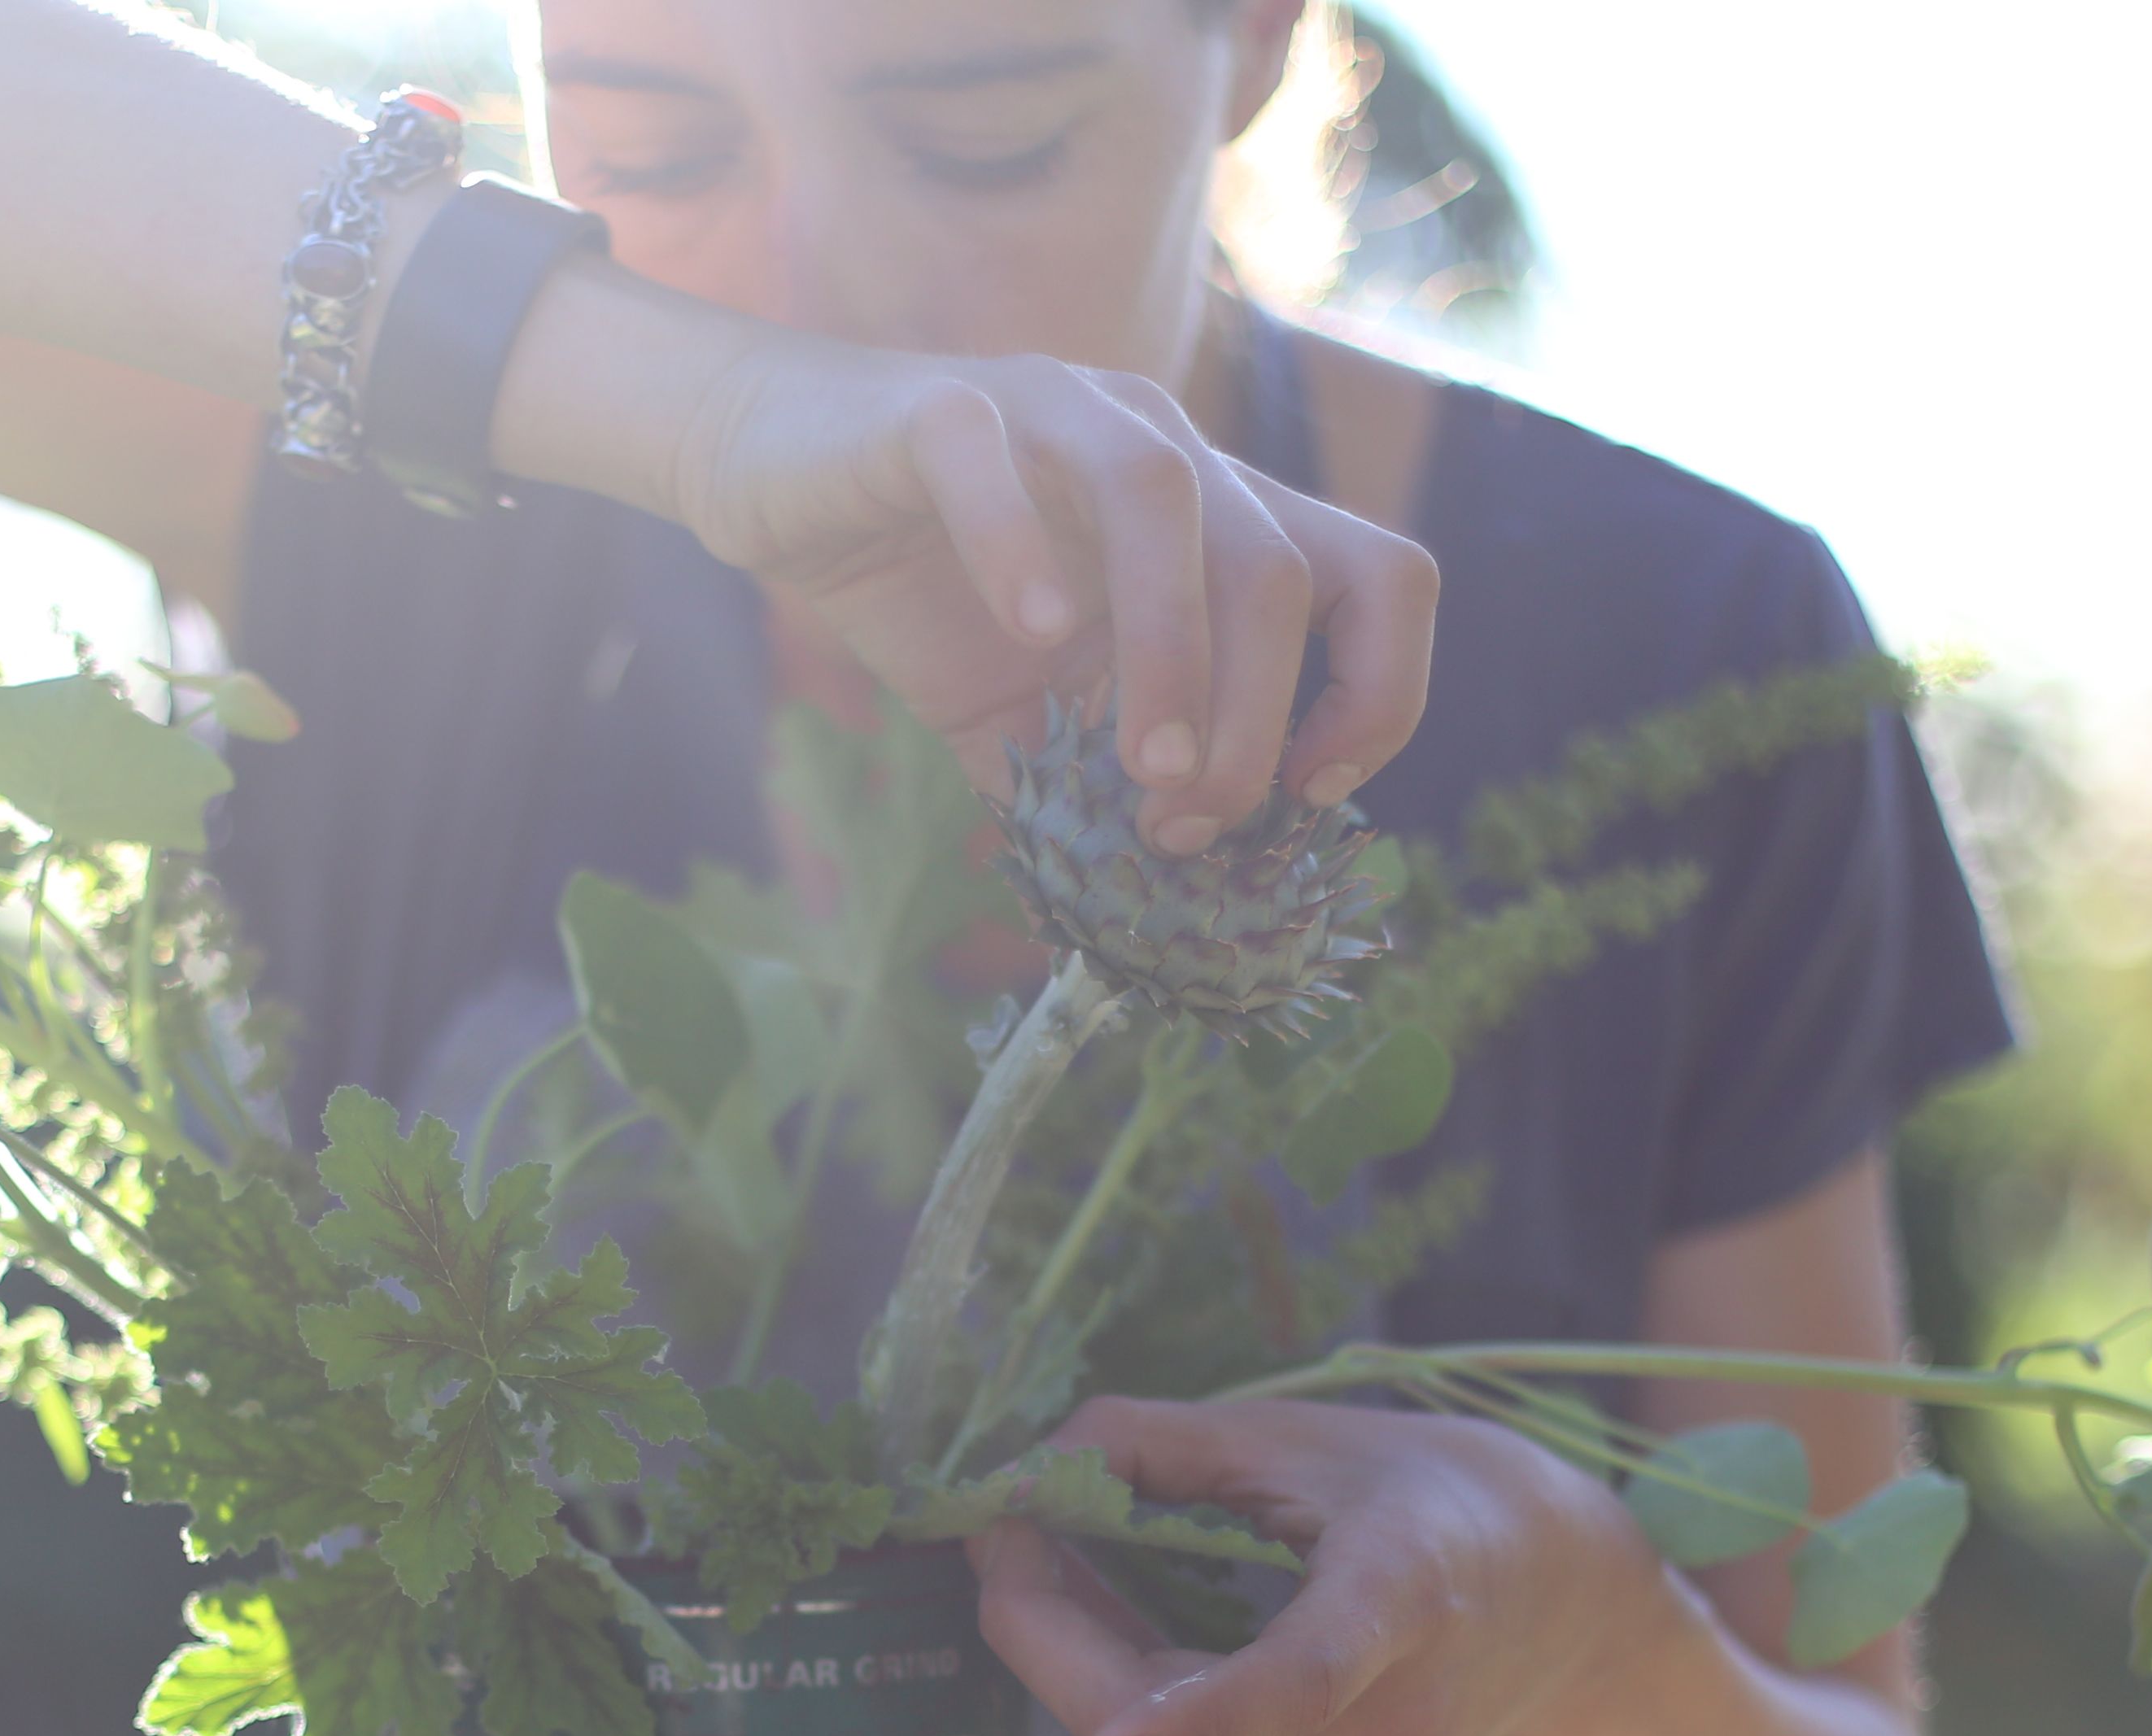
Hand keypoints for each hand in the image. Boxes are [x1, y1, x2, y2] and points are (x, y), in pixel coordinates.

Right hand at [650, 326, 1435, 851]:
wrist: (774, 471)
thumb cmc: (920, 582)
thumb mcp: (1023, 710)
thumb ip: (1089, 783)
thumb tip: (1144, 910)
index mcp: (1213, 518)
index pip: (1375, 580)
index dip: (1377, 694)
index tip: (1307, 797)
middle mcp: (1162, 449)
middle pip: (1278, 568)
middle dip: (1255, 720)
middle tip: (1185, 822)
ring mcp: (1057, 413)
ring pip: (1162, 501)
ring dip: (1171, 651)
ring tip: (1138, 768)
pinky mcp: (942, 409)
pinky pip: (995, 463)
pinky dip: (1021, 550)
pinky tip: (1031, 636)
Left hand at [969, 1397, 1674, 1735]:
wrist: (1556, 1595)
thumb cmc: (1411, 1492)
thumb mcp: (1290, 1434)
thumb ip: (1143, 1442)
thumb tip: (1015, 1481)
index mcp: (1403, 1601)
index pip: (1303, 1680)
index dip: (1200, 1718)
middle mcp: (1402, 1722)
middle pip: (1190, 1729)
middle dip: (1060, 1640)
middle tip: (1007, 1540)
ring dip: (1104, 1673)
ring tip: (1110, 1573)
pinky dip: (1164, 1717)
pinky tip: (1190, 1647)